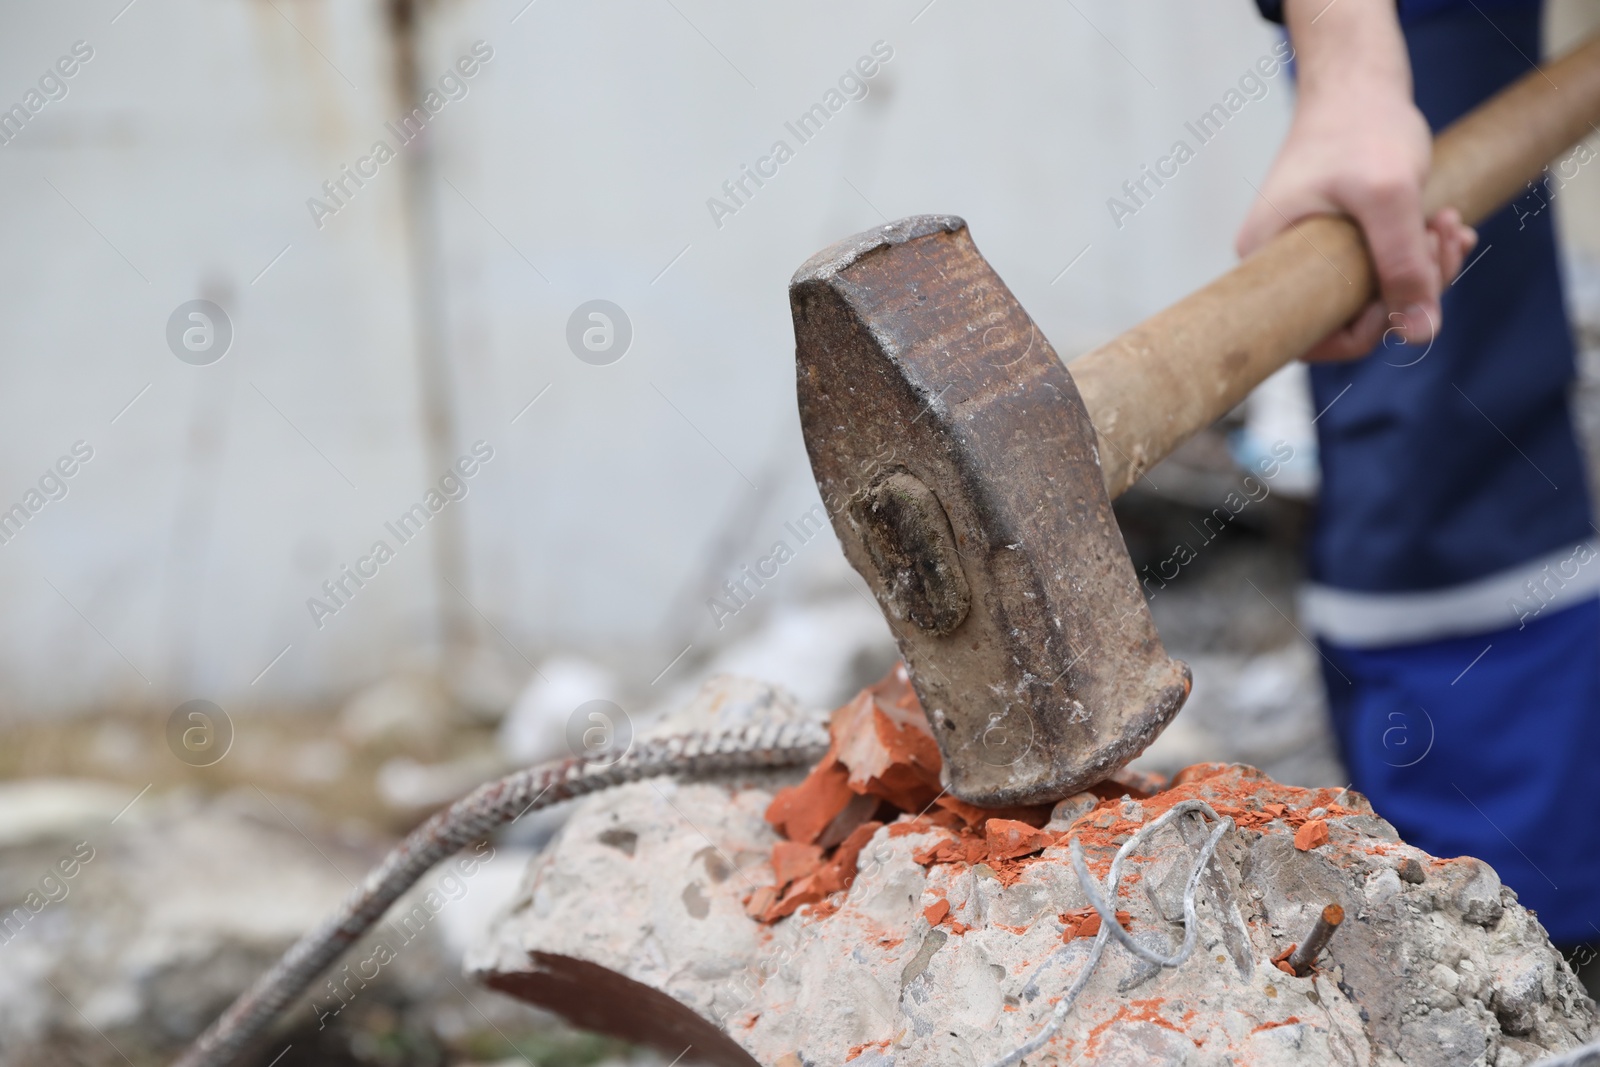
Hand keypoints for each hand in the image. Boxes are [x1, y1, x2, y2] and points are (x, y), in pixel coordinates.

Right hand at [1235, 0, 1476, 361]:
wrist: (1358, 84)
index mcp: (1268, 260)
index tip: (1407, 283)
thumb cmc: (1361, 129)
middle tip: (1445, 239)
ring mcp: (1309, 256)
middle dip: (1410, 287)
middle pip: (1350, 317)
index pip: (1313, 339)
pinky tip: (1443, 225)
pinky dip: (1417, 254)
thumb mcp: (1390, 196)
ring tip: (1449, 225)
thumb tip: (1420, 334)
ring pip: (1372, 294)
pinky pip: (1378, 270)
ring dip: (1423, 266)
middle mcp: (1281, 266)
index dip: (1369, 327)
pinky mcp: (1335, 244)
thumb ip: (1404, 264)